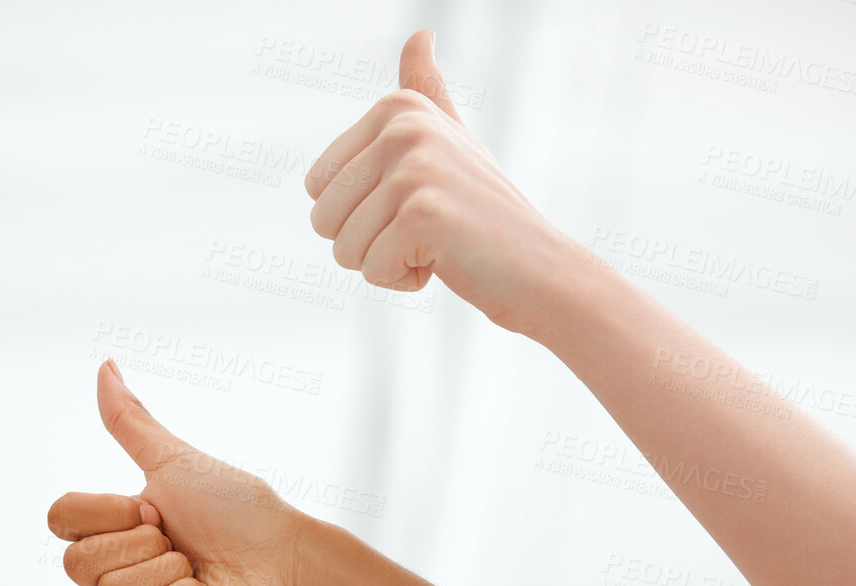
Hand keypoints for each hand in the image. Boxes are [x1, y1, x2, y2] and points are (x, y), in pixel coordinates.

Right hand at [46, 361, 312, 585]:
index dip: (106, 511)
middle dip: (138, 542)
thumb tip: (104, 366)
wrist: (285, 558)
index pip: (61, 519)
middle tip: (176, 538)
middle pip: (76, 563)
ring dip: (166, 569)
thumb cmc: (238, 509)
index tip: (153, 507)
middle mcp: (115, 568)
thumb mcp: (176, 461)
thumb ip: (131, 422)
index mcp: (112, 526)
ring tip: (196, 565)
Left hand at [304, 31, 588, 334]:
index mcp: (397, 109)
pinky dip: (404, 279)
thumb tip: (419, 35)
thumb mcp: (450, 139)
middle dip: (364, 242)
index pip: (317, 186)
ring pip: (343, 248)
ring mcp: (415, 169)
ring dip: (385, 262)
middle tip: (422, 230)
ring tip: (435, 244)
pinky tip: (444, 261)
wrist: (539, 267)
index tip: (412, 204)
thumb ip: (425, 93)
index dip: (356, 214)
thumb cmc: (484, 212)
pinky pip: (372, 269)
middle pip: (322, 218)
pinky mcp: (423, 215)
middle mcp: (403, 128)